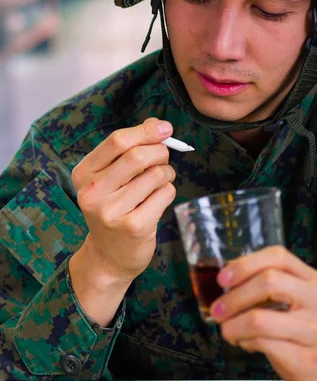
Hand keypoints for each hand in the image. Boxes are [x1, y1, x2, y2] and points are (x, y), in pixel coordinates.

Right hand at [71, 118, 175, 283]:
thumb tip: (157, 124)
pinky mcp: (134, 226)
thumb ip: (130, 147)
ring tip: (159, 182)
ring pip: (156, 174)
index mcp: (83, 174)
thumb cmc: (115, 206)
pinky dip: (168, 191)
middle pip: (138, 156)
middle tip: (164, 158)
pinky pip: (165, 193)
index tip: (165, 128)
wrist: (109, 256)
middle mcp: (93, 193)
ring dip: (166, 173)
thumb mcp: (111, 176)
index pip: (117, 141)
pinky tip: (157, 200)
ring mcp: (112, 212)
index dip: (145, 131)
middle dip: (160, 151)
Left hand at [210, 246, 316, 380]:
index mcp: (313, 280)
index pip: (278, 256)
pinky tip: (246, 343)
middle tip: (218, 310)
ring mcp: (316, 330)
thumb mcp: (300, 302)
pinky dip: (246, 342)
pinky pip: (264, 344)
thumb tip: (229, 282)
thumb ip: (272, 287)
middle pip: (268, 281)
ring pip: (260, 318)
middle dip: (234, 296)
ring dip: (234, 325)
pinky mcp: (307, 359)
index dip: (245, 264)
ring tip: (227, 330)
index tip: (223, 278)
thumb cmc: (311, 335)